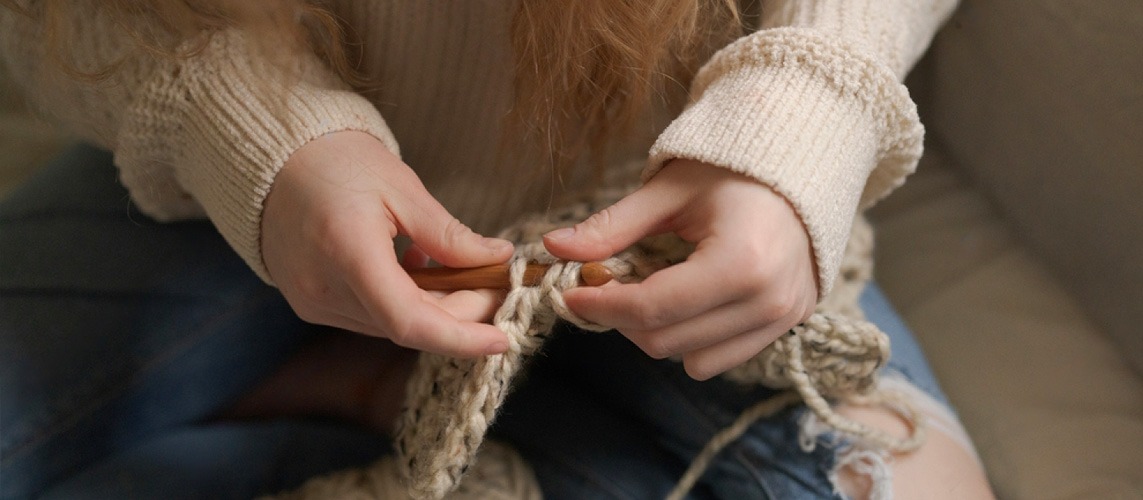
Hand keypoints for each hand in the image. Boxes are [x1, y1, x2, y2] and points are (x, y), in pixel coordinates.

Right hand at [262, 131, 512, 357]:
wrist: (275, 158)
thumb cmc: (337, 161)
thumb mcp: (402, 188)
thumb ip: (448, 234)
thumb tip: (496, 258)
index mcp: (347, 252)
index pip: (410, 322)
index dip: (460, 339)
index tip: (501, 340)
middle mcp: (323, 289)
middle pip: (406, 327)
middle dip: (460, 316)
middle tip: (496, 288)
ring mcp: (312, 302)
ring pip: (390, 326)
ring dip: (435, 310)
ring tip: (464, 274)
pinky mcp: (310, 303)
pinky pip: (370, 316)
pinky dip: (404, 303)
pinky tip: (419, 270)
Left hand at [543, 159, 817, 379]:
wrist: (801, 167)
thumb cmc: (733, 170)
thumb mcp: (669, 191)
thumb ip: (612, 226)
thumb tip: (554, 247)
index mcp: (742, 263)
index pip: (652, 308)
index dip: (602, 305)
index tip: (571, 291)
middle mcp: (768, 302)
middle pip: (666, 341)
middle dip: (623, 319)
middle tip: (605, 285)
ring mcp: (784, 319)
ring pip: (691, 360)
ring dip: (658, 333)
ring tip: (650, 290)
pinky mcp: (789, 326)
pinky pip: (722, 358)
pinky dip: (692, 340)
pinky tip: (686, 301)